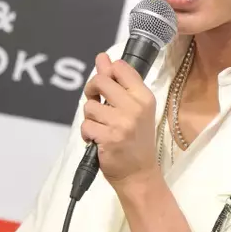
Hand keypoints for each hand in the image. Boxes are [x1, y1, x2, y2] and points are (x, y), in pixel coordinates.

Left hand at [81, 53, 157, 189]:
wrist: (139, 174)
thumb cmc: (136, 140)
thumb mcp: (133, 108)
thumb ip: (117, 82)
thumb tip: (102, 58)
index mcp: (144, 96)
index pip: (120, 68)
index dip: (106, 74)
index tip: (106, 87)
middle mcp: (135, 107)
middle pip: (100, 81)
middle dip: (92, 92)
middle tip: (97, 105)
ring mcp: (122, 122)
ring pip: (89, 106)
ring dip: (90, 117)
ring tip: (101, 127)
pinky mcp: (109, 137)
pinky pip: (86, 125)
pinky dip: (87, 133)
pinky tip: (98, 140)